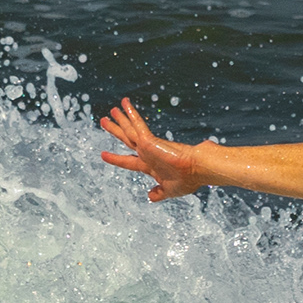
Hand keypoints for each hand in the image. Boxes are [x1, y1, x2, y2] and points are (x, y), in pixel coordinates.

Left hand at [96, 98, 215, 200]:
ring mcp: (149, 146)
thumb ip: (159, 193)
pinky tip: (125, 105)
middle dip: (115, 130)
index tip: (103, 154)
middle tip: (104, 120)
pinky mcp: (151, 141)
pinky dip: (131, 115)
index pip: (128, 161)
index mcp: (150, 166)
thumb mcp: (170, 190)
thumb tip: (150, 197)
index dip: (115, 158)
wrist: (199, 170)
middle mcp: (147, 154)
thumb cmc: (189, 180)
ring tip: (111, 110)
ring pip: (129, 130)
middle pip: (126, 139)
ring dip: (120, 119)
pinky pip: (137, 126)